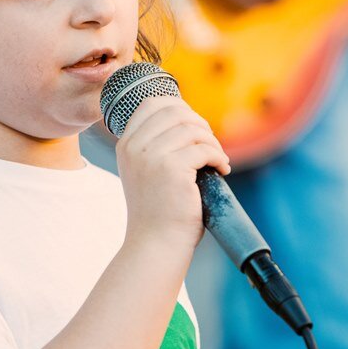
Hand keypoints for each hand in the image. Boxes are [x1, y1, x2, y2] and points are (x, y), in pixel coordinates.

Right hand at [115, 95, 230, 249]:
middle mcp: (134, 147)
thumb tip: (190, 120)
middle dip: (200, 124)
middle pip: (175, 111)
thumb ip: (157, 146)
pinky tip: (221, 170)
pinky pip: (204, 149)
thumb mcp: (147, 172)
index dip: (179, 107)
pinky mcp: (172, 169)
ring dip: (213, 143)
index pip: (151, 104)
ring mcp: (151, 157)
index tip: (196, 126)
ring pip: (192, 129)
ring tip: (218, 160)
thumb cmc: (158, 212)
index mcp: (126, 145)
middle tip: (211, 145)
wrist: (155, 244)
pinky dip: (219, 157)